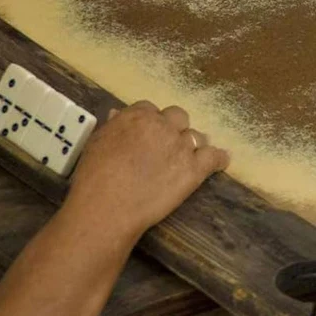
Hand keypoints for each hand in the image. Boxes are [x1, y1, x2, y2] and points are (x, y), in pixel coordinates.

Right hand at [66, 101, 228, 240]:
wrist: (107, 206)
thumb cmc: (94, 177)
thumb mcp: (97, 142)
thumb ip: (113, 126)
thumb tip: (119, 113)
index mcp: (139, 116)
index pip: (151, 109)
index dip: (152, 122)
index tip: (149, 134)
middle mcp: (164, 126)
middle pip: (178, 117)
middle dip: (174, 129)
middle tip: (168, 146)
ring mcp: (181, 146)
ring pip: (197, 136)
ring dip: (193, 145)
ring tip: (189, 158)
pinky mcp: (194, 168)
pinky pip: (213, 157)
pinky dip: (218, 159)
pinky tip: (221, 161)